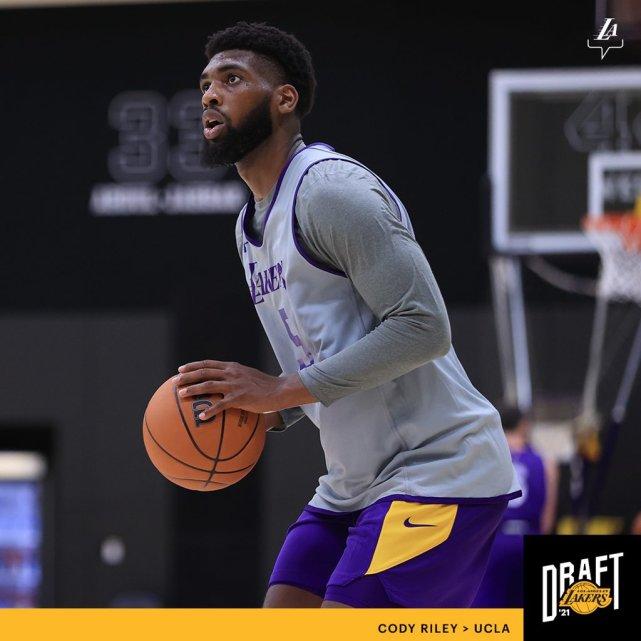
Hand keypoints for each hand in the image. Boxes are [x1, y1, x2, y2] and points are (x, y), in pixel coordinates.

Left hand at [173, 359, 317, 420]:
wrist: (279, 390)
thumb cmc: (264, 385)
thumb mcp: (248, 375)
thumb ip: (235, 377)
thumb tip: (223, 383)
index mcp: (232, 367)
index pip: (208, 364)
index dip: (193, 366)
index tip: (180, 369)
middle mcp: (231, 373)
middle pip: (204, 372)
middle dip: (187, 376)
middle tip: (175, 382)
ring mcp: (235, 385)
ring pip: (208, 385)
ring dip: (193, 390)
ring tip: (181, 395)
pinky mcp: (240, 398)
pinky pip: (221, 405)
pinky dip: (210, 411)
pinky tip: (201, 417)